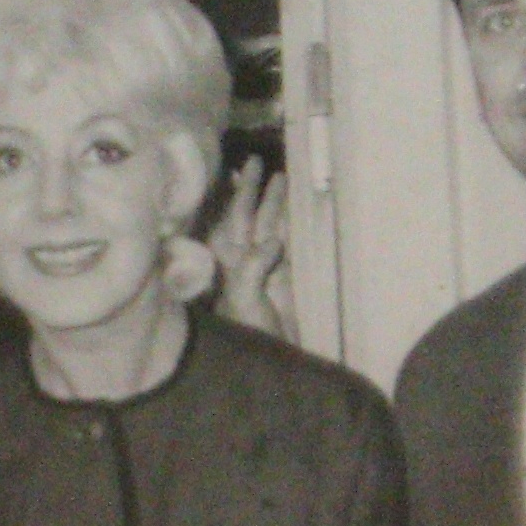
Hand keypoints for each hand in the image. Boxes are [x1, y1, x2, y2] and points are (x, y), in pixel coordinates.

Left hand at [207, 157, 293, 340]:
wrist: (277, 364)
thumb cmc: (253, 338)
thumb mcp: (247, 304)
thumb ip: (253, 271)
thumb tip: (272, 241)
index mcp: (228, 264)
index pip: (230, 221)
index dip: (236, 197)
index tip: (239, 170)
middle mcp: (244, 261)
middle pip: (249, 217)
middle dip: (253, 191)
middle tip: (258, 161)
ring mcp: (266, 267)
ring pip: (270, 226)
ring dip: (274, 202)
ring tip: (282, 175)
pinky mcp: (287, 276)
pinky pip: (289, 240)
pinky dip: (292, 221)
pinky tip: (296, 205)